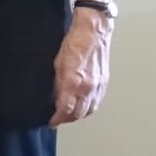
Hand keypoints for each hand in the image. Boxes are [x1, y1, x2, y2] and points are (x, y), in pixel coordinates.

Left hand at [50, 11, 111, 125]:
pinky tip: (82, 107)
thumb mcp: (57, 64)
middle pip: (78, 113)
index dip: (57, 119)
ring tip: (68, 117)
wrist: (93, 32)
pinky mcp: (104, 82)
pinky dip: (89, 108)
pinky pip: (97, 101)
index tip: (51, 122)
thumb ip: (57, 83)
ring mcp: (97, 85)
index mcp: (73, 82)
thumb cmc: (73, 44)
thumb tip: (54, 96)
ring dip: (78, 116)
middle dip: (67, 120)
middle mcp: (87, 87)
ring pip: (89, 110)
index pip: (65, 109)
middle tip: (58, 120)